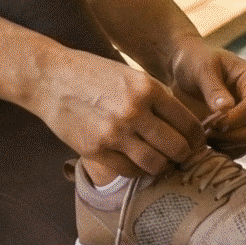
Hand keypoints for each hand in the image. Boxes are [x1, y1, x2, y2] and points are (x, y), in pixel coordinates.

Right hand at [34, 48, 207, 178]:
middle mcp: (134, 111)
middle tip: (181, 157)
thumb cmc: (89, 73)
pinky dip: (137, 171)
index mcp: (147, 88)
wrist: (48, 77)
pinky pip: (129, 171)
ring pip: (156, 164)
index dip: (197, 139)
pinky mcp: (96, 149)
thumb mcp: (128, 75)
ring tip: (160, 163)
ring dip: (162, 167)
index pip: (188, 124)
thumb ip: (154, 98)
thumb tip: (181, 126)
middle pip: (177, 148)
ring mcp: (115, 133)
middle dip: (183, 156)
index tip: (196, 144)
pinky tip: (135, 163)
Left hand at [166, 39, 245, 157]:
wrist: (182, 70)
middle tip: (208, 133)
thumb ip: (213, 87)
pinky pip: (238, 148)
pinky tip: (203, 143)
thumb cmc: (194, 61)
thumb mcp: (201, 68)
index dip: (241, 115)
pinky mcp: (238, 131)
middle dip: (235, 135)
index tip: (217, 121)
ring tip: (202, 136)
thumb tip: (226, 109)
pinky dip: (222, 149)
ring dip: (227, 144)